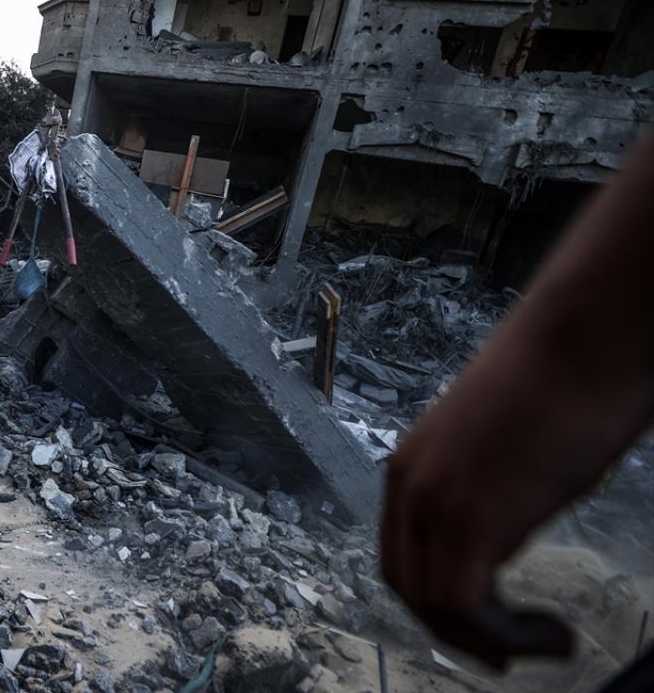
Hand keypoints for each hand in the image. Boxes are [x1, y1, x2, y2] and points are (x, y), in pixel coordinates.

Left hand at [381, 390, 575, 667]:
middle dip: (452, 627)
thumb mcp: (506, 443)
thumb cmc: (563, 375)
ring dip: (485, 639)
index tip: (484, 620)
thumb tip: (511, 513)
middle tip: (505, 648)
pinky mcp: (468, 517)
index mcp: (413, 464)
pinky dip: (503, 635)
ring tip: (543, 643)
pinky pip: (462, 605)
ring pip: (430, 603)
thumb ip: (491, 485)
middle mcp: (408, 483)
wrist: (583, 336)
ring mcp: (433, 500)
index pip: (401, 551)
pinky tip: (551, 633)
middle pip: (405, 582)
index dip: (436, 597)